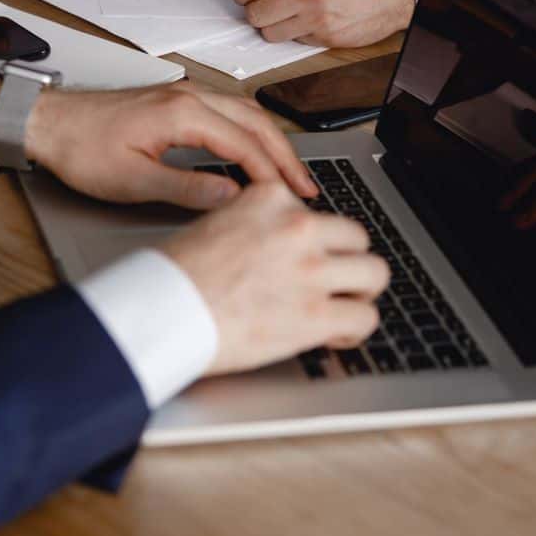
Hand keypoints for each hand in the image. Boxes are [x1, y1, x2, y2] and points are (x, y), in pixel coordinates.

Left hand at [24, 83, 316, 209]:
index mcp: (182, 113)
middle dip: (285, 157)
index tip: (289, 200)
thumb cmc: (82, 150)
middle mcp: (189, 96)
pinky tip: (257, 151)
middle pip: (256, 122)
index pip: (245, 144)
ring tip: (291, 175)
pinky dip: (252, 132)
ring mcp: (184, 94)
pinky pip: (230, 111)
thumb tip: (231, 196)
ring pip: (246, 113)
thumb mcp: (134, 181)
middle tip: (306, 189)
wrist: (50, 124)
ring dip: (272, 142)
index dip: (271, 175)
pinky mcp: (177, 100)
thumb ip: (187, 188)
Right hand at [163, 182, 387, 374]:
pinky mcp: (314, 314)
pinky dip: (355, 330)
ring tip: (345, 307)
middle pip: (357, 238)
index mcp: (271, 200)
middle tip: (335, 282)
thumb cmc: (173, 276)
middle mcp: (297, 228)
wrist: (161, 311)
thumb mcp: (215, 224)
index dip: (317, 240)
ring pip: (374, 273)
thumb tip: (274, 247)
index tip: (308, 257)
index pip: (317, 211)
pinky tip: (338, 335)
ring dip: (361, 292)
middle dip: (348, 262)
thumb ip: (255, 225)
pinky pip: (365, 317)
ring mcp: (310, 270)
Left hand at [233, 0, 416, 47]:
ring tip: (285, 14)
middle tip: (261, 5)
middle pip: (255, 14)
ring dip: (272, 25)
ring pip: (271, 33)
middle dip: (254, 11)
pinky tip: (310, 20)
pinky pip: (296, 41)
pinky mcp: (327, 39)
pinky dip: (297, 33)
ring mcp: (318, 19)